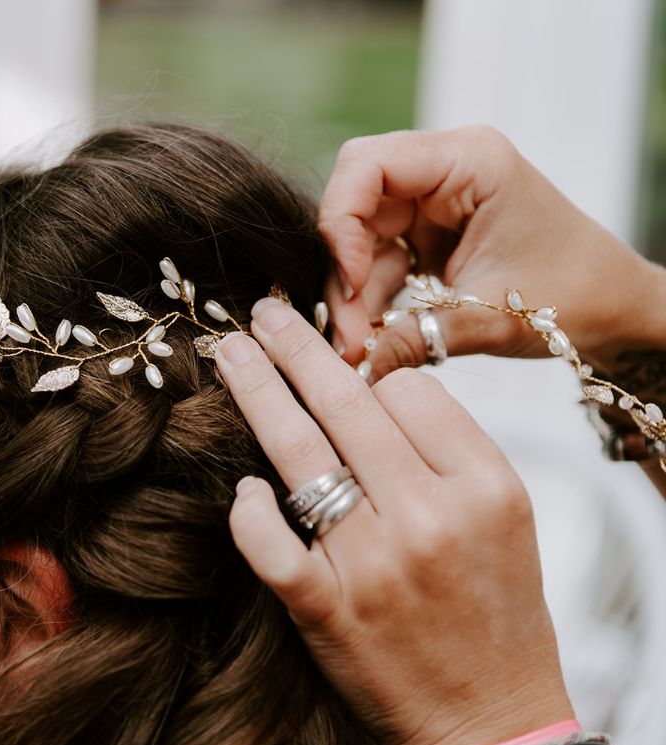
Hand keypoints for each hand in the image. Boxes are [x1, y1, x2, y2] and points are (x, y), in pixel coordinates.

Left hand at [214, 298, 574, 744]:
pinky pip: (268, 540)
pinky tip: (244, 487)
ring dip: (257, 393)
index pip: (410, 390)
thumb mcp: (504, 520)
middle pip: (346, 405)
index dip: (372, 373)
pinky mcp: (325, 609)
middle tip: (261, 313)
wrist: (490, 720)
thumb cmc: (495, 614)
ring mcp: (372, 564)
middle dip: (295, 348)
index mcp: (484, 487)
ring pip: (299, 454)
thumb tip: (372, 390)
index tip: (347, 370)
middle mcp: (428, 517)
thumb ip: (449, 454)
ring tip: (230, 355)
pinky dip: (248, 509)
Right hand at [319, 125, 665, 377]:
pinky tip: (370, 338)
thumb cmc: (578, 296)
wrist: (616, 311)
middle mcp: (443, 171)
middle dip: (342, 266)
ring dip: (351, 293)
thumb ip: (416, 338)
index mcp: (469, 160)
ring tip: (359, 347)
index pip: (367, 166)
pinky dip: (367, 300)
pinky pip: (375, 261)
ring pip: (357, 238)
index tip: (350, 286)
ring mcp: (432, 202)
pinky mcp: (426, 235)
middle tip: (345, 329)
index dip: (342, 224)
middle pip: (354, 201)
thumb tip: (352, 369)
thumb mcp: (493, 318)